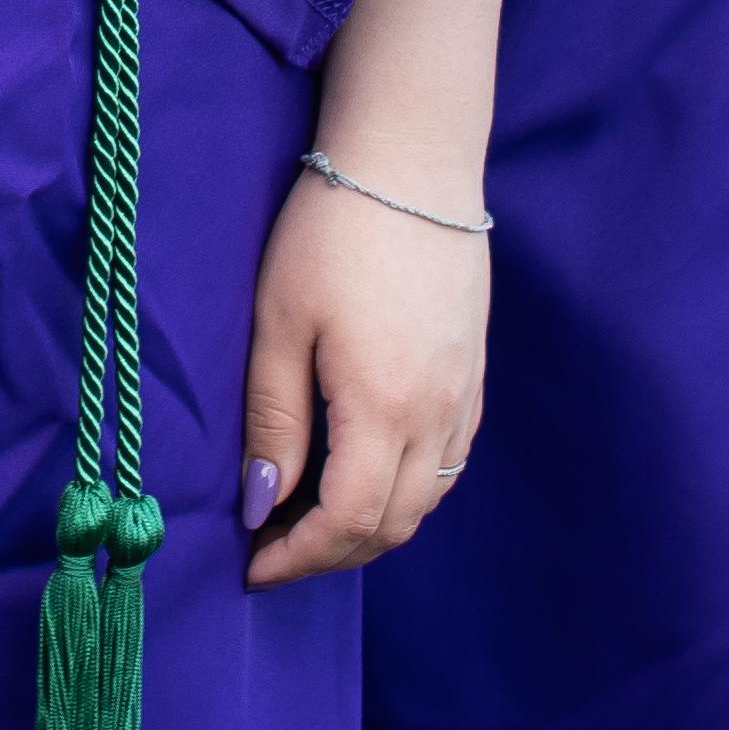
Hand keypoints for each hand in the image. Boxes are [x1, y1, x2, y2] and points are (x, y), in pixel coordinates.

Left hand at [239, 163, 488, 586]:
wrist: (412, 161)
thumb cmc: (331, 232)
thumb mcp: (280, 321)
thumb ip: (274, 418)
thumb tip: (261, 502)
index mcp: (384, 410)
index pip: (346, 523)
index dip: (298, 558)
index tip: (252, 567)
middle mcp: (437, 417)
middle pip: (392, 526)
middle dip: (332, 554)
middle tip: (274, 549)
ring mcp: (465, 397)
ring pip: (426, 500)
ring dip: (371, 527)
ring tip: (312, 519)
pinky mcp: (475, 374)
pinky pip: (448, 463)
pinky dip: (407, 490)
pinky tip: (367, 472)